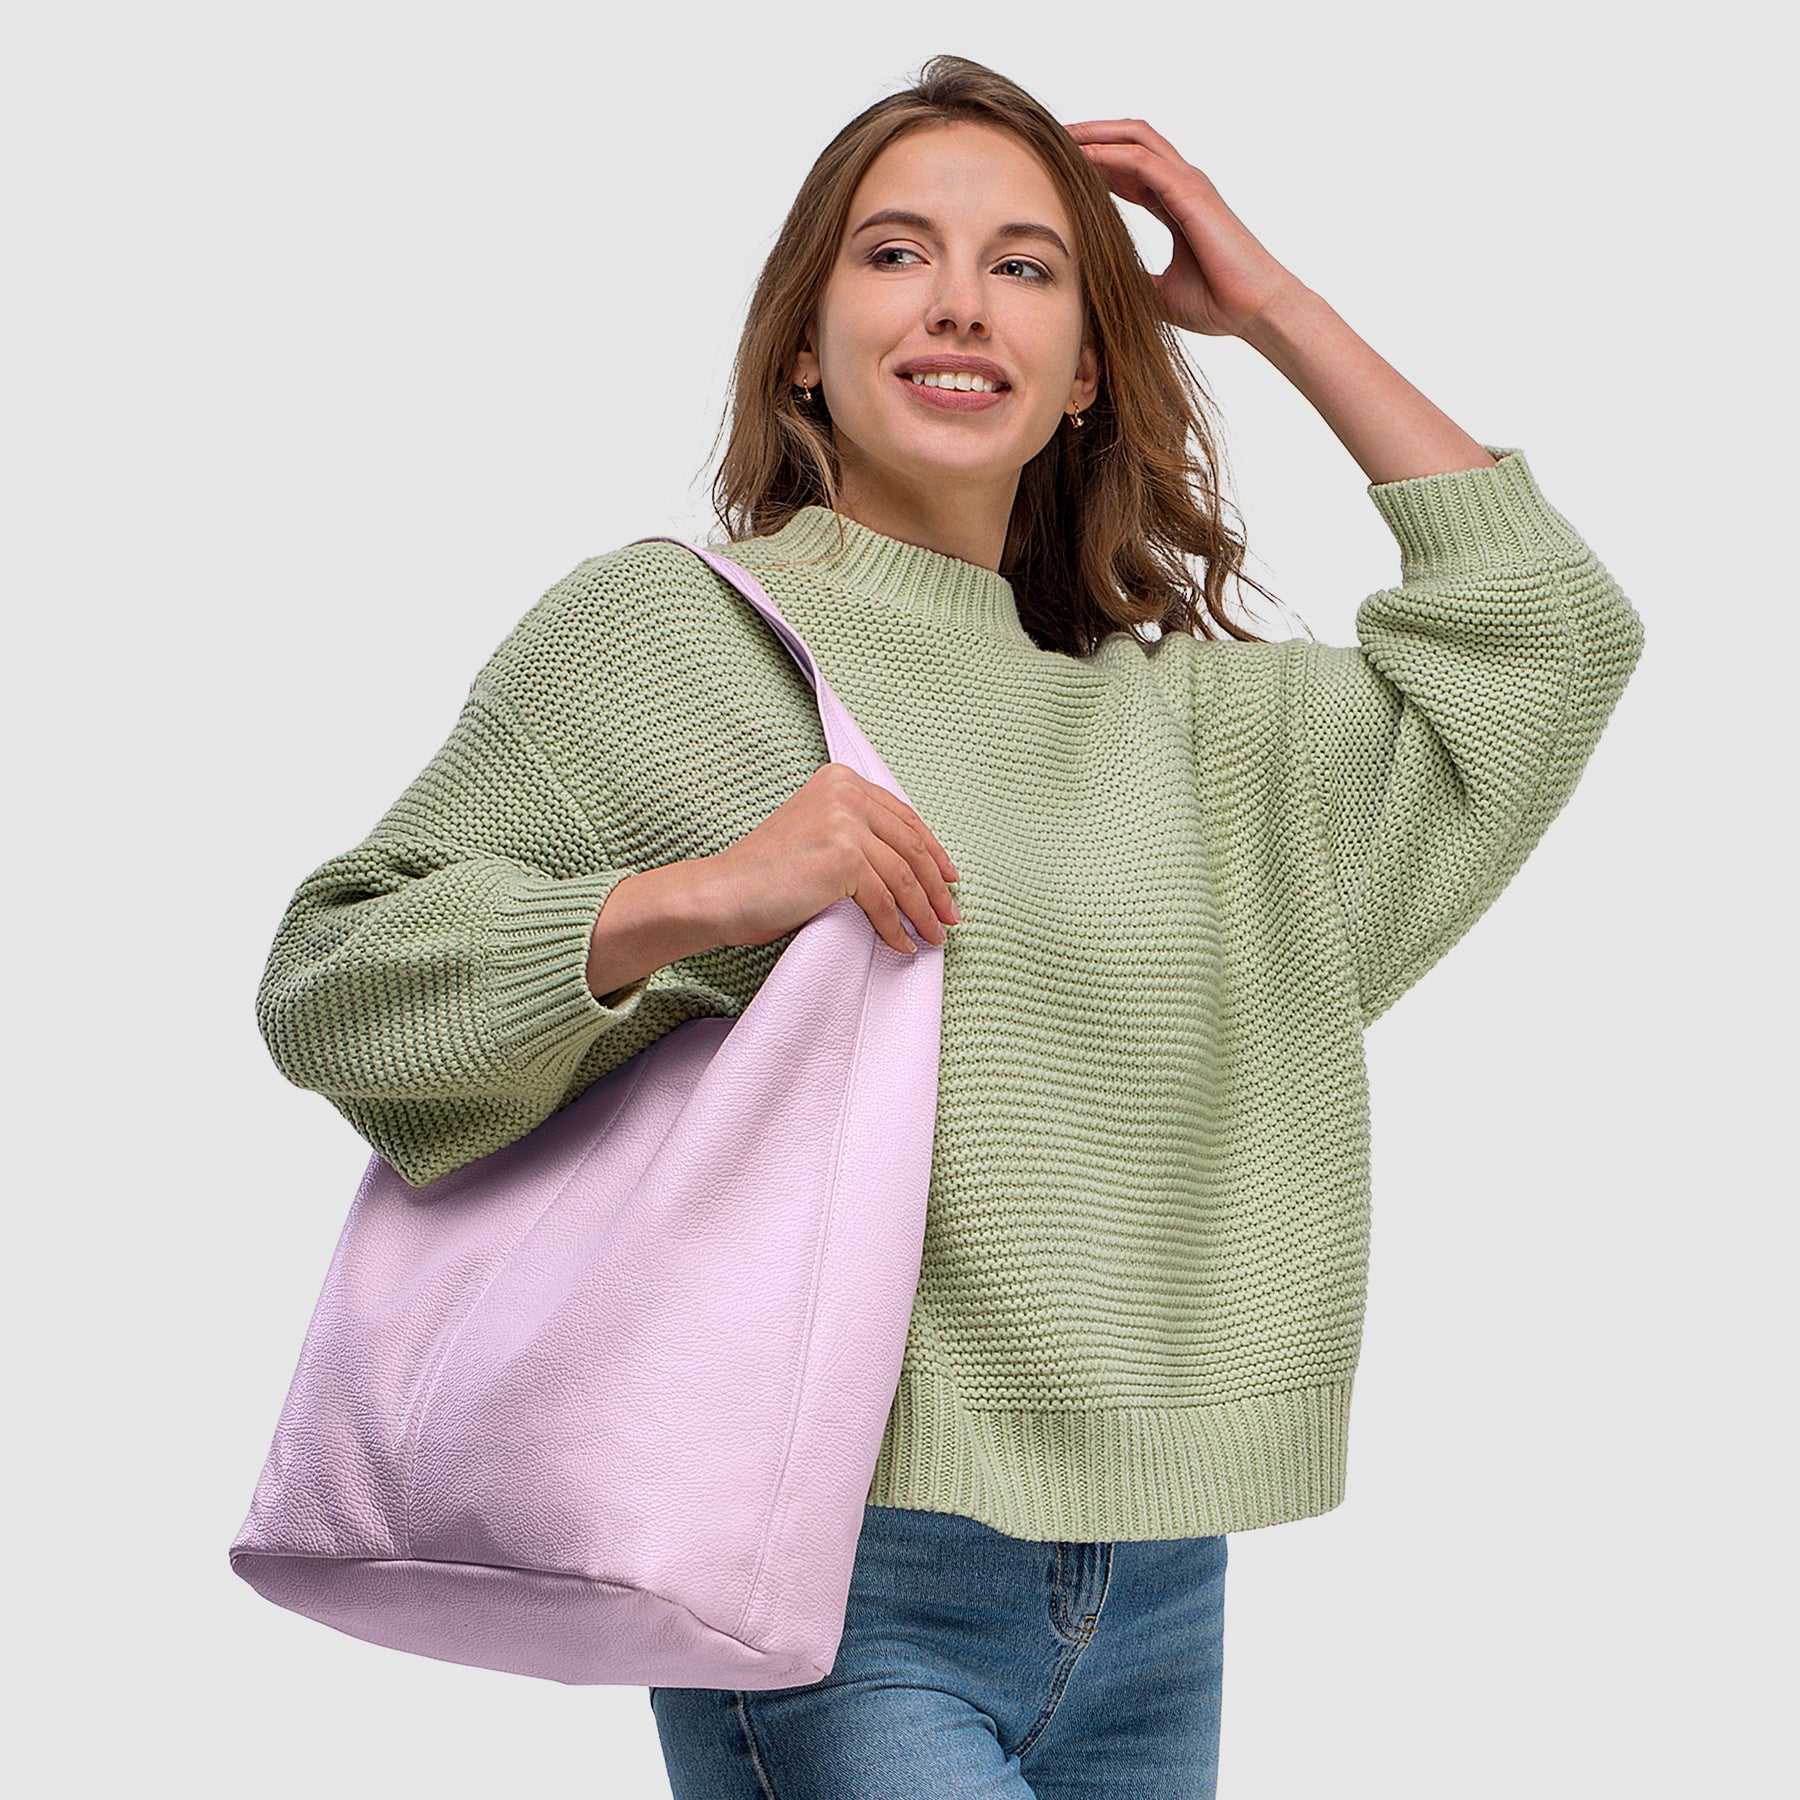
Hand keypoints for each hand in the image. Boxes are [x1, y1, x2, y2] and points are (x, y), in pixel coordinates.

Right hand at [702, 762, 961, 957]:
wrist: (719, 893)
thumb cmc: (763, 875)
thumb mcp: (816, 835)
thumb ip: (857, 835)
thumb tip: (911, 870)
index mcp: (840, 780)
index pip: (903, 817)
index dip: (932, 851)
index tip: (949, 878)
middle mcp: (845, 792)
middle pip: (911, 845)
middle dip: (937, 886)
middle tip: (950, 915)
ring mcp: (844, 821)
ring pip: (904, 875)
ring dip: (924, 912)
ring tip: (934, 936)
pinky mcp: (843, 857)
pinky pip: (884, 901)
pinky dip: (896, 928)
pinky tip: (902, 944)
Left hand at [1063, 117, 1305, 338]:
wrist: (1255, 310)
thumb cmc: (1218, 303)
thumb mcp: (1159, 292)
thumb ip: (1131, 279)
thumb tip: (1096, 287)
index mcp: (1176, 203)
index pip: (1130, 168)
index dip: (1096, 161)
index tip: (1059, 166)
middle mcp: (1183, 184)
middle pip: (1131, 139)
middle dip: (1091, 134)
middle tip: (1050, 139)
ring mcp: (1189, 184)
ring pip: (1136, 139)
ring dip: (1096, 134)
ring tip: (1060, 138)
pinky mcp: (1191, 193)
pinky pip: (1143, 162)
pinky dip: (1111, 156)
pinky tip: (1082, 158)